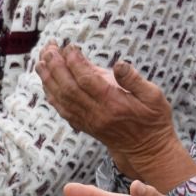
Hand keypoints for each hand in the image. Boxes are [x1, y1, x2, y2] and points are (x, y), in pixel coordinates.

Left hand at [37, 43, 195, 187]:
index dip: (75, 62)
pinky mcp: (84, 125)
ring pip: (62, 99)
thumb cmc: (153, 119)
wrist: (148, 149)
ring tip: (41, 59)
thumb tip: (120, 64)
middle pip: (69, 88)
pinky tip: (46, 82)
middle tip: (48, 48)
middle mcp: (97, 114)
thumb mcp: (154, 96)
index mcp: (114, 104)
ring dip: (48, 79)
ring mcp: (88, 121)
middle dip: (56, 66)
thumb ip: (135, 80)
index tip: (70, 46)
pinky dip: (51, 94)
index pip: (87, 81)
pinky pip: (62, 110)